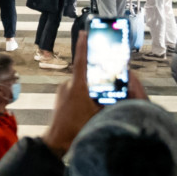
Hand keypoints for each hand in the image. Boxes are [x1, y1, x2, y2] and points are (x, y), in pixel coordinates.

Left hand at [43, 31, 117, 156]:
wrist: (56, 142)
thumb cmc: (77, 129)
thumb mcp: (99, 115)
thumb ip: (109, 101)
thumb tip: (120, 91)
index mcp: (77, 86)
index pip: (81, 61)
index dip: (83, 46)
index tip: (85, 33)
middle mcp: (68, 85)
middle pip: (85, 74)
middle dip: (95, 76)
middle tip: (104, 82)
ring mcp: (62, 91)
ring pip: (80, 84)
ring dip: (89, 89)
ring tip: (95, 103)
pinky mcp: (60, 97)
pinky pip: (74, 90)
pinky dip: (82, 95)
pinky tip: (87, 107)